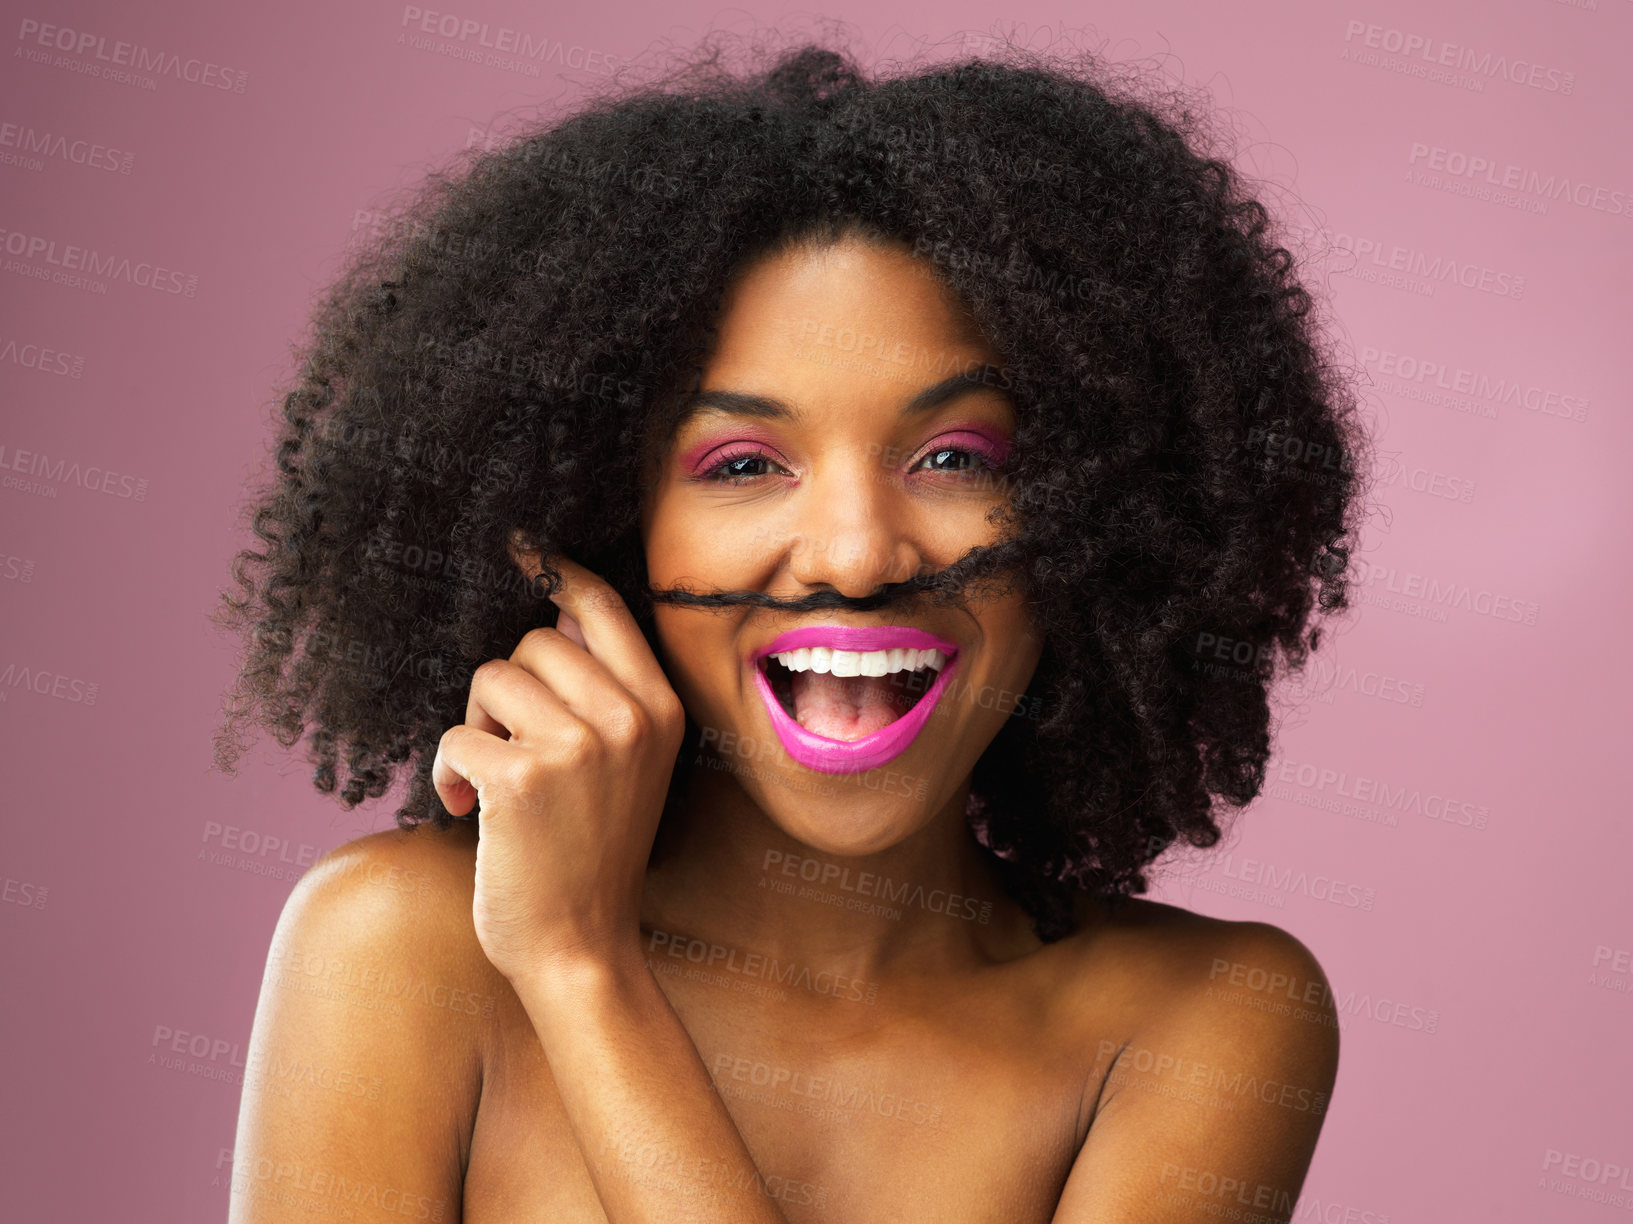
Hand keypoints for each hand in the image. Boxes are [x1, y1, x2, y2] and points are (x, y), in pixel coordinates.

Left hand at [431, 555, 684, 985]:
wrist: (582, 946)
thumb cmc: (592, 852)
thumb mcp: (627, 763)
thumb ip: (604, 691)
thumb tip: (558, 610)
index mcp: (659, 707)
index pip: (602, 607)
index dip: (557, 571)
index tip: (521, 546)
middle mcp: (628, 718)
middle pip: (533, 641)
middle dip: (506, 689)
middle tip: (512, 748)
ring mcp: (580, 746)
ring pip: (490, 680)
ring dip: (476, 727)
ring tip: (494, 783)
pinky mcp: (523, 778)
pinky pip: (456, 734)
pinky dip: (448, 773)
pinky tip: (468, 811)